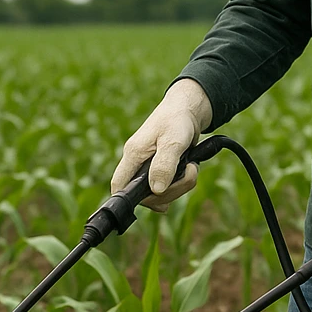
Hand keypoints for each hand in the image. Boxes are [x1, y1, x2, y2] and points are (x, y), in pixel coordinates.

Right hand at [111, 79, 212, 212]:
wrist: (188, 110)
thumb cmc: (177, 120)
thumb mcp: (173, 141)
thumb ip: (164, 165)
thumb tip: (156, 190)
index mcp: (133, 155)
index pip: (119, 184)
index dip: (127, 199)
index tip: (150, 201)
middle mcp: (138, 164)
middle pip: (145, 197)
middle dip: (171, 192)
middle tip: (189, 174)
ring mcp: (149, 170)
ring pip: (160, 195)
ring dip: (181, 187)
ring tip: (192, 167)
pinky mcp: (161, 172)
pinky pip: (169, 190)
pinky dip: (183, 184)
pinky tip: (189, 170)